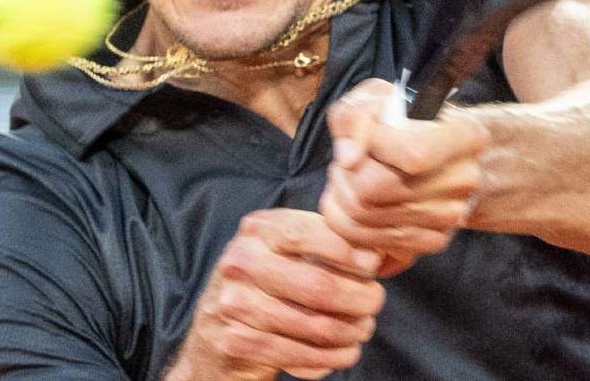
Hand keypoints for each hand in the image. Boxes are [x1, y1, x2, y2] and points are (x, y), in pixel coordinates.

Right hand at [166, 209, 385, 380]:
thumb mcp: (283, 250)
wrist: (212, 332)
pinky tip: (343, 352)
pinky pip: (301, 355)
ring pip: (316, 325)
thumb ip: (322, 240)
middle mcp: (240, 263)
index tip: (372, 265)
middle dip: (359, 298)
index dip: (346, 251)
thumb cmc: (263, 284)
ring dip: (351, 332)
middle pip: (318, 285)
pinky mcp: (238, 342)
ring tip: (361, 329)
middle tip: (374, 302)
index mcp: (256, 232)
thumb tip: (377, 249)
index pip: (305, 233)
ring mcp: (235, 305)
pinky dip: (331, 358)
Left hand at [321, 79, 488, 277]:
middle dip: (343, 177)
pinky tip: (358, 204)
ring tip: (349, 182)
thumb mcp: (375, 98)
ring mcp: (451, 215)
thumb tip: (348, 158)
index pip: (412, 154)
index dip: (372, 146)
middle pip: (376, 191)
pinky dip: (351, 226)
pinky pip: (372, 243)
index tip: (364, 139)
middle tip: (343, 166)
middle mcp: (464, 179)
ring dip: (341, 200)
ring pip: (365, 220)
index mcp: (464, 136)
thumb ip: (354, 116)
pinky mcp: (432, 241)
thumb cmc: (400, 120)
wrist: (428, 152)